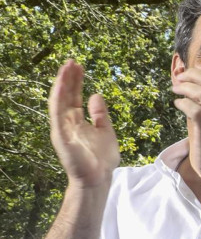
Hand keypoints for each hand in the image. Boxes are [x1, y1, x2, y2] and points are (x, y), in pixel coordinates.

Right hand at [49, 59, 119, 188]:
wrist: (99, 178)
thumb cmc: (102, 158)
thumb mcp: (105, 130)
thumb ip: (100, 114)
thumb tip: (96, 94)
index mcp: (77, 122)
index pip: (73, 97)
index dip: (76, 81)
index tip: (78, 66)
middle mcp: (67, 123)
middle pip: (66, 96)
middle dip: (68, 78)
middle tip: (71, 61)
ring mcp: (62, 129)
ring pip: (59, 101)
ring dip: (62, 84)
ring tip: (66, 67)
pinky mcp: (61, 135)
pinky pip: (57, 114)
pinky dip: (58, 98)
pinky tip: (62, 85)